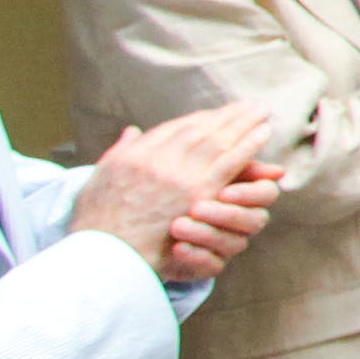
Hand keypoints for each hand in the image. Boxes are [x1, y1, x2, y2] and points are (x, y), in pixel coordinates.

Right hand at [70, 103, 272, 272]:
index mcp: (136, 155)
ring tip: (262, 112)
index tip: (215, 115)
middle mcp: (159, 159)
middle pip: (201, 130)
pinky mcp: (199, 194)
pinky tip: (263, 133)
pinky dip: (248, 146)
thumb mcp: (100, 178)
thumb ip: (119, 152)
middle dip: (227, 115)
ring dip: (243, 124)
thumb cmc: (97, 222)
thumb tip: (132, 131)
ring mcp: (180, 175)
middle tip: (250, 105)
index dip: (199, 120)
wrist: (106, 253)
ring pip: (219, 141)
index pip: (174, 129)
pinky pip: (229, 164)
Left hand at [160, 161, 281, 283]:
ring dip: (206, 234)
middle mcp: (245, 221)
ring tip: (177, 225)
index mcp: (248, 195)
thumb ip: (227, 158)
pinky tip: (177, 246)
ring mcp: (230, 244)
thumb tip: (273, 166)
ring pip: (234, 244)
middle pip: (255, 220)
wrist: (148, 222)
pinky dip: (195, 256)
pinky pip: (213, 266)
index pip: (266, 192)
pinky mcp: (212, 265)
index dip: (250, 194)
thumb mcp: (199, 169)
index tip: (224, 192)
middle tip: (197, 208)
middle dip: (226, 215)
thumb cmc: (181, 187)